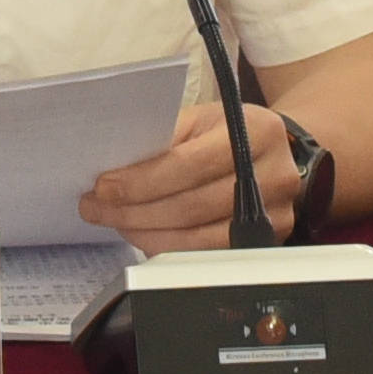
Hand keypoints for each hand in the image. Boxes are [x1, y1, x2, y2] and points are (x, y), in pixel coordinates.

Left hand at [82, 76, 294, 250]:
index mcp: (256, 132)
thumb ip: (164, 139)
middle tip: (97, 208)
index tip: (104, 187)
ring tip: (115, 222)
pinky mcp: (268, 242)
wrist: (276, 150)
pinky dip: (169, 248)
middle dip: (134, 211)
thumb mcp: (201, 119)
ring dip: (145, 234)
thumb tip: (114, 169)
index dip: (141, 181)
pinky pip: (206, 255)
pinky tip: (145, 235)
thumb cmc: (229, 133)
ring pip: (196, 238)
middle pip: (190, 206)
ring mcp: (274, 214)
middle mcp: (273, 175)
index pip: (187, 164)